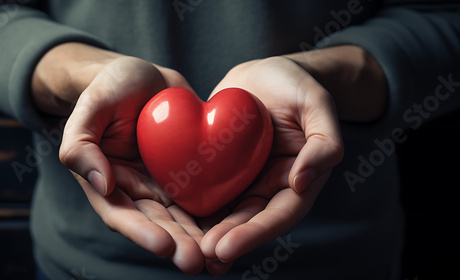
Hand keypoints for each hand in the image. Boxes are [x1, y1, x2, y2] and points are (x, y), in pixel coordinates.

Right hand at [33, 43, 205, 273]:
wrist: (145, 76)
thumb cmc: (110, 87)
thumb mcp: (90, 107)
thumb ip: (81, 145)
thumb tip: (101, 185)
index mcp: (110, 181)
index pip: (122, 214)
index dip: (142, 233)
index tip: (165, 246)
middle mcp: (139, 189)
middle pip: (158, 223)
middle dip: (177, 244)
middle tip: (196, 262)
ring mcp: (166, 182)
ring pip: (184, 216)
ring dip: (199, 237)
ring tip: (216, 255)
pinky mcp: (191, 171)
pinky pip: (205, 192)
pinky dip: (219, 210)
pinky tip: (236, 224)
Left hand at [199, 56, 344, 274]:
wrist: (266, 72)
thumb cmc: (297, 85)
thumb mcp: (318, 105)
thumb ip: (323, 143)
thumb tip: (302, 182)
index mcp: (296, 179)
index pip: (279, 215)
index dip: (254, 234)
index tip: (226, 247)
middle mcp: (268, 185)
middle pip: (248, 221)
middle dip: (225, 240)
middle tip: (200, 255)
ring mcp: (243, 177)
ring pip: (225, 211)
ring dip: (207, 232)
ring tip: (185, 249)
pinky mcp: (220, 165)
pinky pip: (206, 185)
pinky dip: (192, 204)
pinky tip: (171, 217)